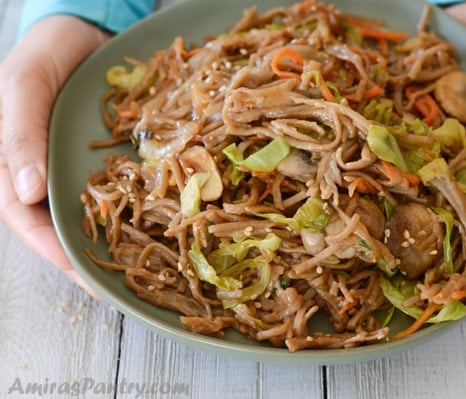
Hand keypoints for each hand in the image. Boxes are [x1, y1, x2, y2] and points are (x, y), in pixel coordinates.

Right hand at [0, 15, 110, 295]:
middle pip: (56, 225)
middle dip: (80, 258)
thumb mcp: (22, 87)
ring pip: (84, 213)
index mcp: (11, 162)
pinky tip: (147, 228)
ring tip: (131, 270)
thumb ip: (20, 135)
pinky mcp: (100, 160)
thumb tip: (29, 192)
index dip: (48, 247)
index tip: (78, 272)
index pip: (23, 216)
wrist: (81, 32)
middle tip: (111, 288)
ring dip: (104, 242)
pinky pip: (112, 190)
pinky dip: (125, 211)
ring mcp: (72, 167)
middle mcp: (43, 171)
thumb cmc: (41, 56)